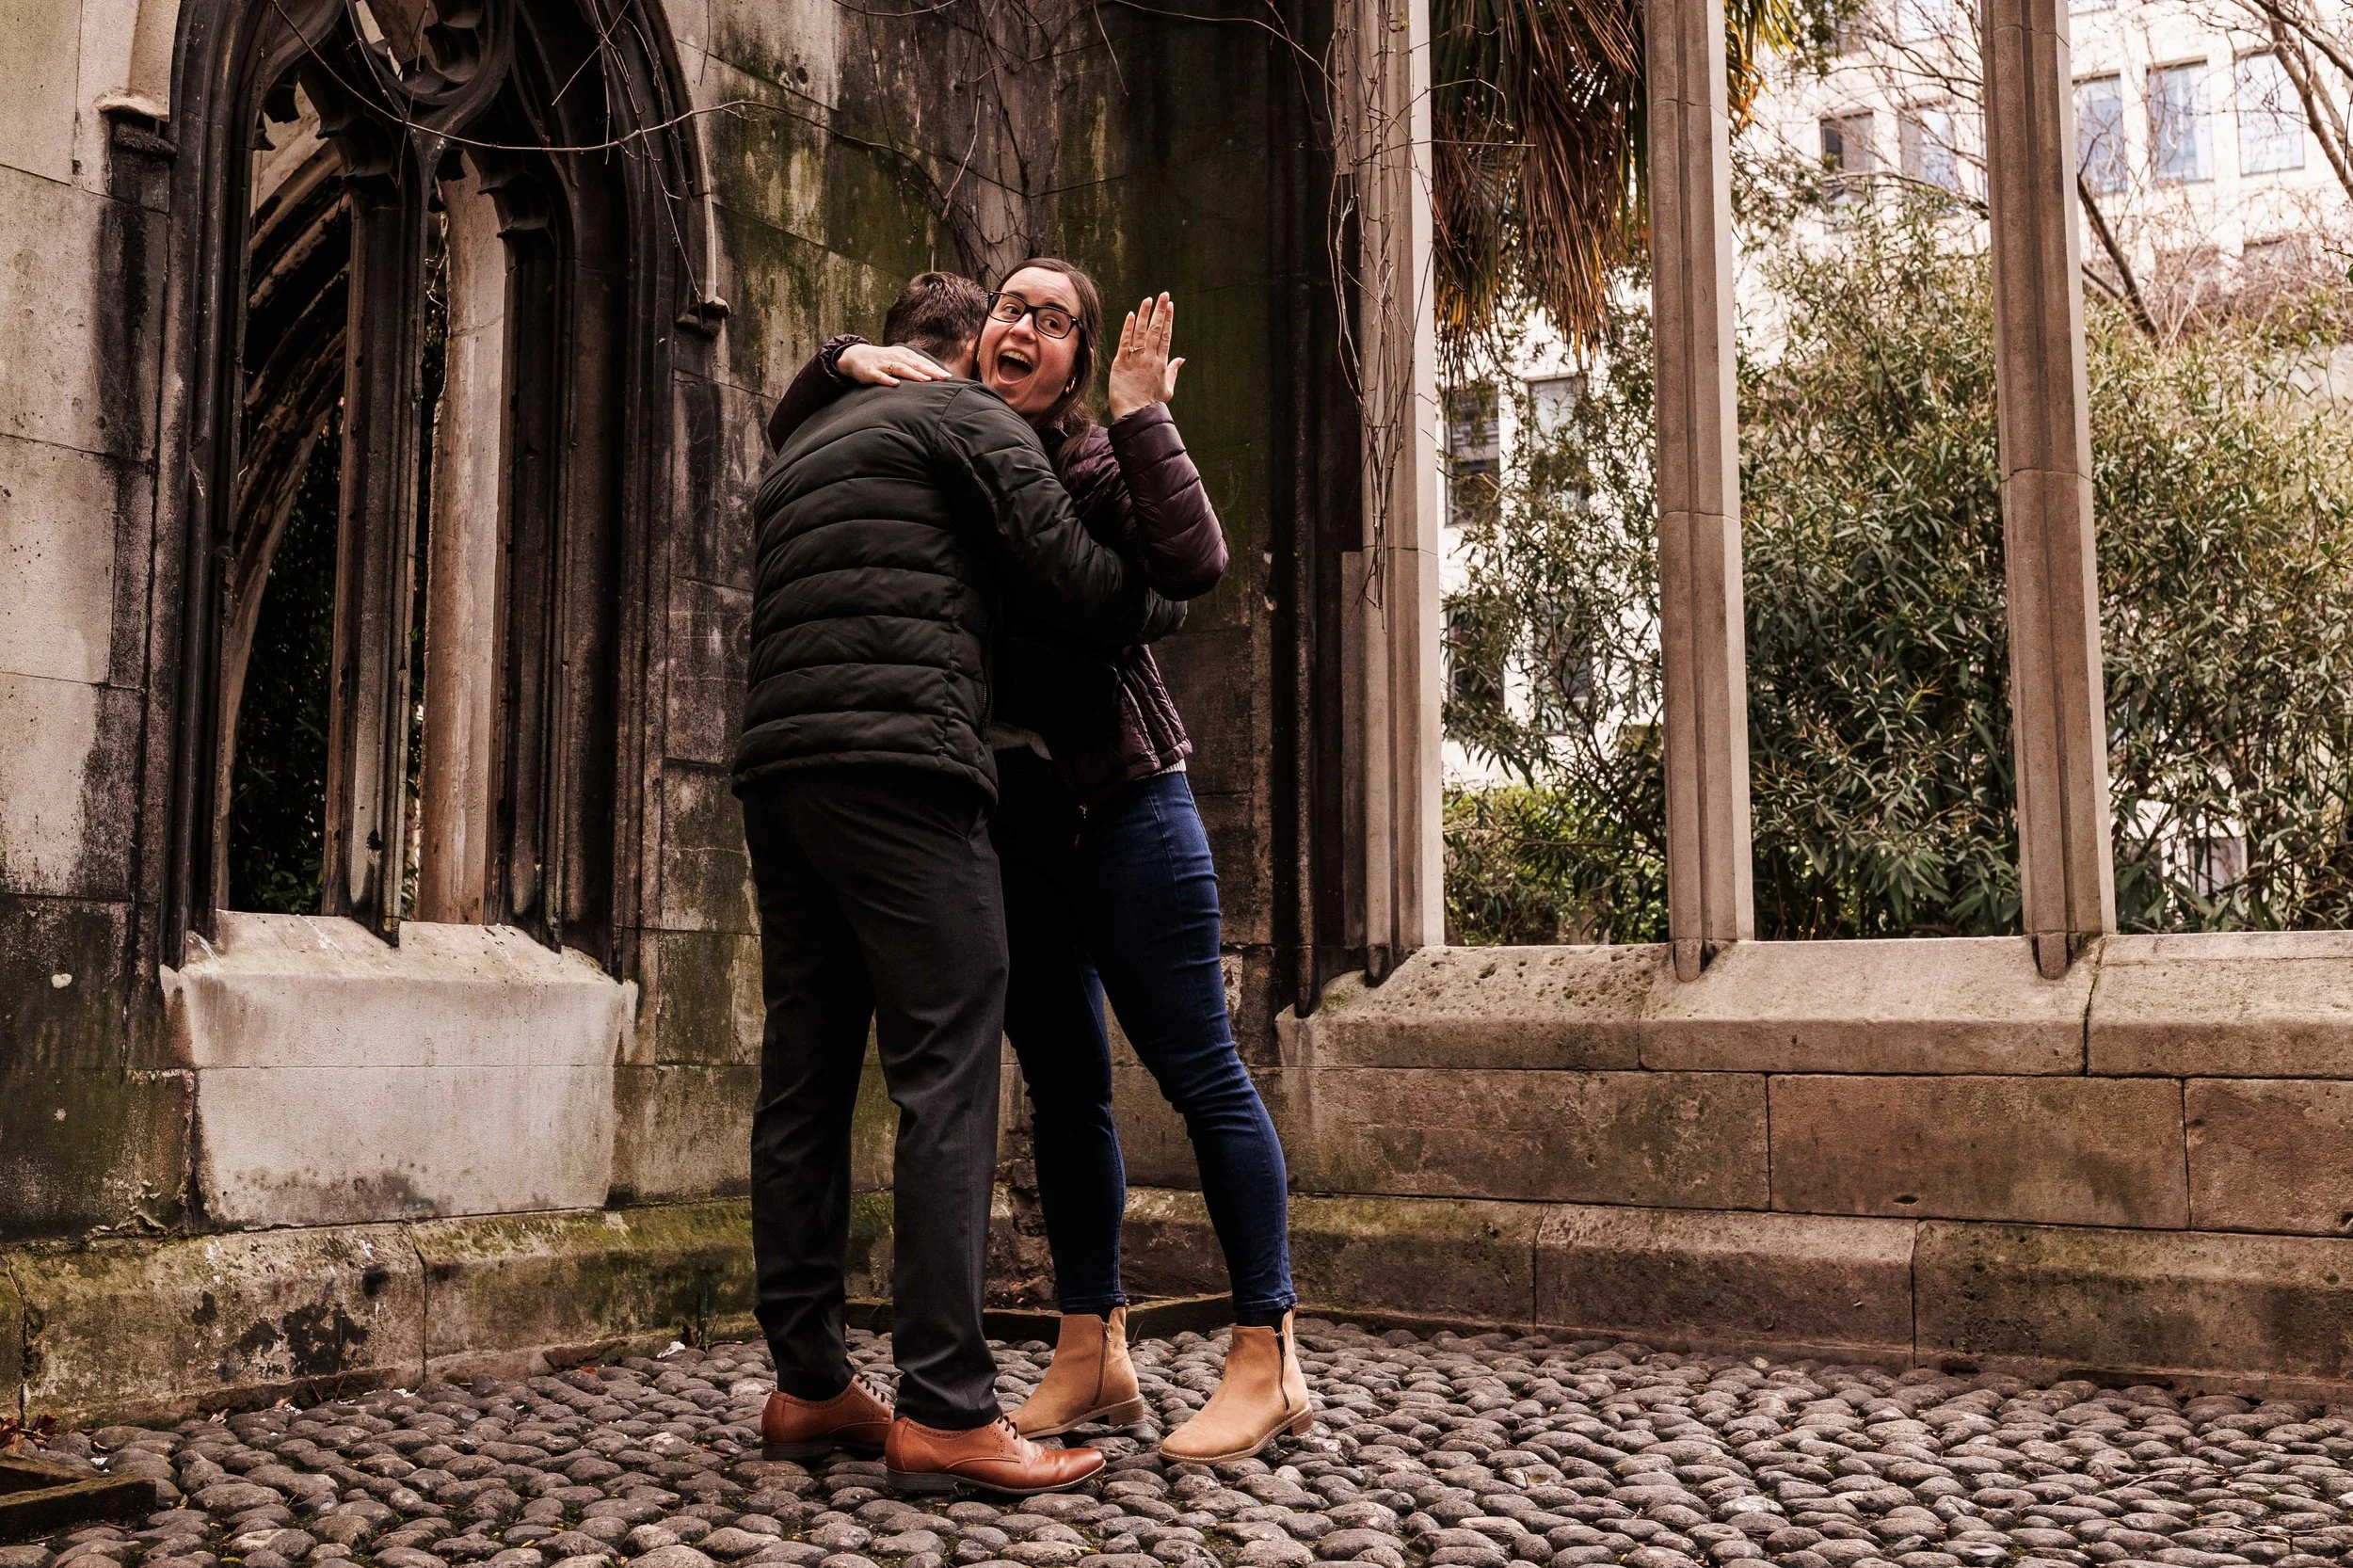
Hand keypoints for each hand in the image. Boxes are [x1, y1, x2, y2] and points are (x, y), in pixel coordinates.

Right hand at [838, 342, 950, 386]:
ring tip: (925, 380)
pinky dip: (887, 379)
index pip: (922, 362)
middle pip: (915, 364)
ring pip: (900, 368)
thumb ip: (915, 366)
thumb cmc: (883, 360)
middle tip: (942, 378)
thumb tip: (934, 376)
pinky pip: (879, 376)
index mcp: (904, 354)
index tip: (948, 377)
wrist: (856, 355)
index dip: (935, 368)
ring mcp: (882, 364)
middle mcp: (895, 357)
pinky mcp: (870, 371)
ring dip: (913, 374)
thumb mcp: (900, 359)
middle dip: (929, 371)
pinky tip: (895, 384)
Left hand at [1107, 293, 1184, 418]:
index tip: (1170, 306)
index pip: (1166, 336)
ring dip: (1146, 314)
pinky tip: (1132, 315)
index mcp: (1162, 364)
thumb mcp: (1167, 389)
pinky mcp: (1121, 363)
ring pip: (1142, 333)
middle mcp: (1150, 359)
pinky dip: (1129, 328)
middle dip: (1161, 311)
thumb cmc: (1151, 404)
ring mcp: (1136, 360)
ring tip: (1149, 299)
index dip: (1168, 319)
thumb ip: (1173, 371)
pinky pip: (1125, 342)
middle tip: (1163, 295)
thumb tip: (1181, 359)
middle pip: (1157, 330)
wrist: (1135, 415)